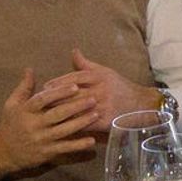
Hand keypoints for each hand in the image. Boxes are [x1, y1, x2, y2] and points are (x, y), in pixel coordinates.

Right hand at [0, 68, 103, 180]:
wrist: (4, 153)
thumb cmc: (10, 124)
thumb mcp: (11, 104)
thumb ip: (24, 87)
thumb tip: (29, 69)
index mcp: (25, 111)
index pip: (43, 99)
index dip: (59, 92)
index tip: (75, 86)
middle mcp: (34, 125)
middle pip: (57, 114)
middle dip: (76, 106)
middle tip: (93, 98)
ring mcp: (41, 140)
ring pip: (64, 130)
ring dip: (81, 122)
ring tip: (96, 114)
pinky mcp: (47, 153)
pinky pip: (65, 148)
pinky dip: (78, 145)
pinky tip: (91, 140)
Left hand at [38, 48, 155, 129]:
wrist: (142, 104)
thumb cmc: (121, 87)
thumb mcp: (105, 72)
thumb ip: (86, 64)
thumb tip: (74, 51)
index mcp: (99, 76)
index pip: (75, 78)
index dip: (59, 82)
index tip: (45, 88)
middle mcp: (100, 90)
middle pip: (73, 94)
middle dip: (55, 99)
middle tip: (39, 104)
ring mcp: (103, 106)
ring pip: (78, 109)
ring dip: (61, 113)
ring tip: (46, 116)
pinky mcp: (106, 120)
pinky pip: (87, 124)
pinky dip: (74, 126)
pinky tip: (62, 129)